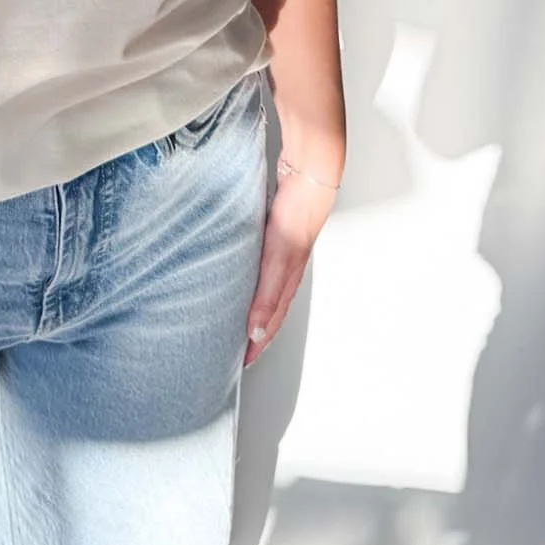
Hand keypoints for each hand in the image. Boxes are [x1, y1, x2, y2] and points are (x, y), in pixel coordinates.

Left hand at [242, 166, 337, 369]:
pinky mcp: (275, 235)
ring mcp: (281, 253)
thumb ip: (266, 297)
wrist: (307, 181)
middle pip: (269, 311)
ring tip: (238, 318)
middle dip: (256, 332)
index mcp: (286, 283)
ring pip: (267, 290)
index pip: (269, 323)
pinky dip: (255, 281)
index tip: (243, 363)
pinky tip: (245, 275)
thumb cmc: (296, 220)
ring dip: (254, 308)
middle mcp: (285, 272)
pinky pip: (263, 267)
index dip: (258, 344)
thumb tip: (256, 330)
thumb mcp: (277, 263)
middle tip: (238, 349)